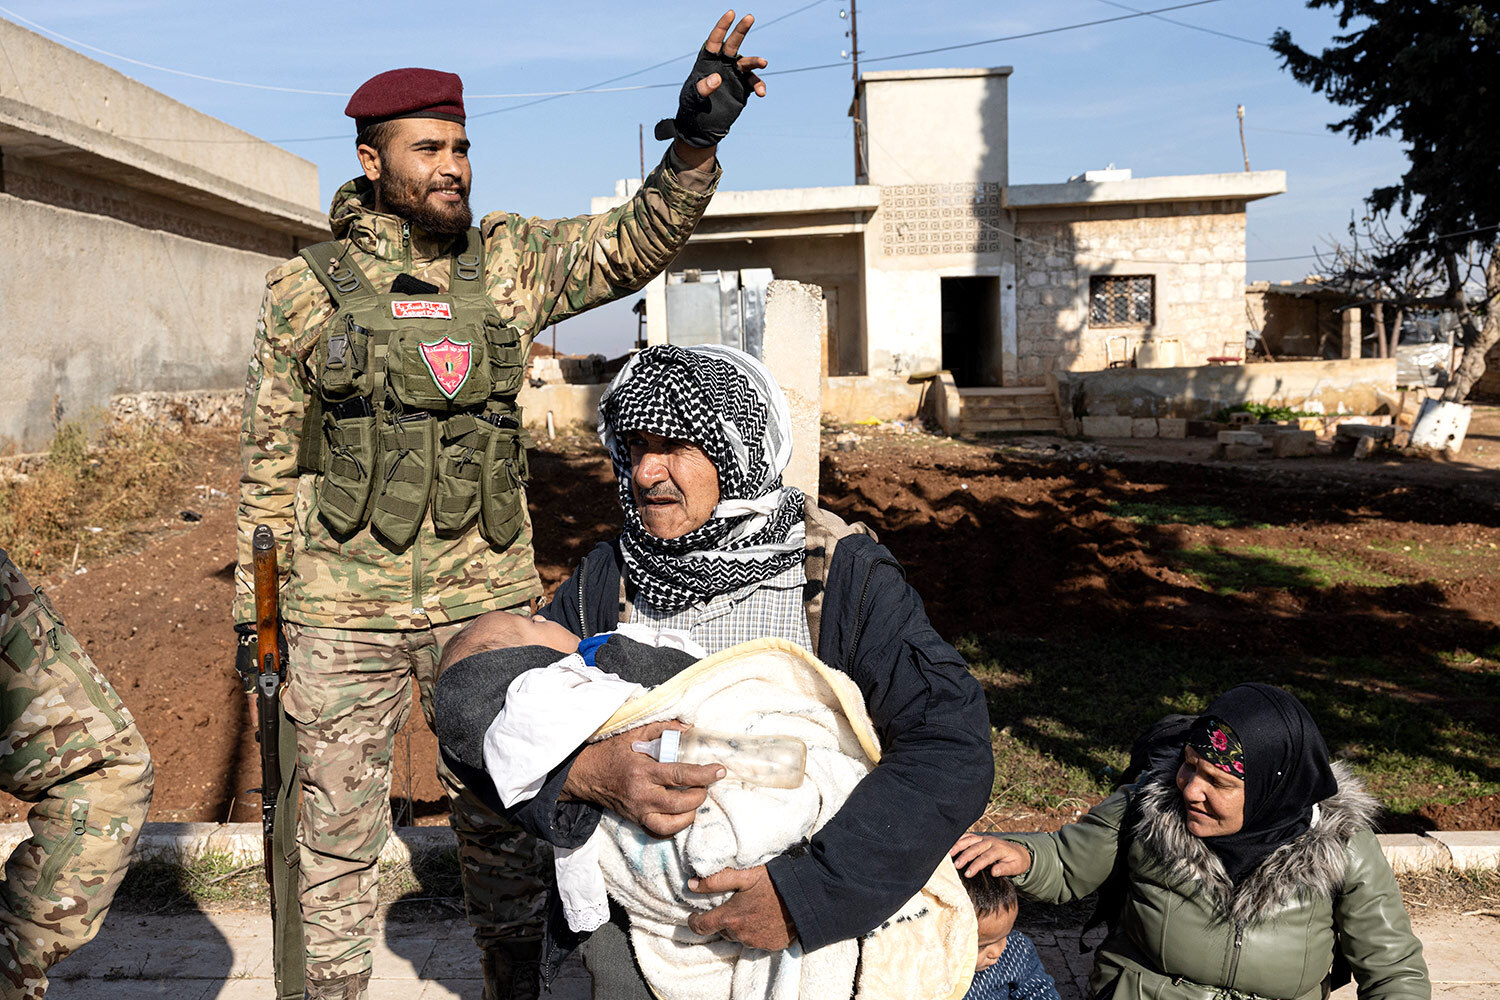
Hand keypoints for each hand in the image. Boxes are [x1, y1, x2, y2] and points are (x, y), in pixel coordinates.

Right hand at [561, 721, 723, 837]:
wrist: (587, 775)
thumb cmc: (612, 753)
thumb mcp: (634, 735)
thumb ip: (662, 729)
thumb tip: (688, 728)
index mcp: (643, 771)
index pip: (680, 775)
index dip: (704, 774)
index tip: (719, 771)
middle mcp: (641, 794)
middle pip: (680, 803)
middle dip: (699, 795)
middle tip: (703, 785)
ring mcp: (638, 811)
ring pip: (672, 824)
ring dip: (689, 814)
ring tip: (693, 801)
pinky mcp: (636, 821)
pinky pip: (659, 833)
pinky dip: (674, 827)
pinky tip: (679, 815)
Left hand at [687, 865, 796, 949]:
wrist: (806, 898)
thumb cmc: (775, 883)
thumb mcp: (745, 875)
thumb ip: (716, 881)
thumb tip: (691, 885)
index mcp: (730, 917)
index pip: (701, 926)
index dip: (694, 921)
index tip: (694, 915)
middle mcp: (740, 934)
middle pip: (723, 930)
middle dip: (724, 919)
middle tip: (734, 905)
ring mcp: (756, 942)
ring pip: (740, 936)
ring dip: (741, 926)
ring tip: (753, 909)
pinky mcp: (770, 946)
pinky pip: (756, 941)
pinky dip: (757, 931)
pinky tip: (765, 918)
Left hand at [695, 10, 767, 100]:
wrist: (702, 125)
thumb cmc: (693, 106)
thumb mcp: (693, 97)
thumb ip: (703, 87)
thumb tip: (718, 78)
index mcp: (708, 61)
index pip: (715, 40)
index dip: (722, 26)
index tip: (731, 13)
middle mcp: (723, 64)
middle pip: (733, 44)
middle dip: (741, 30)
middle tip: (750, 17)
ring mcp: (734, 75)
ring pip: (747, 63)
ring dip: (755, 61)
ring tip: (763, 63)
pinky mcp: (743, 88)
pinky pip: (753, 83)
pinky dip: (759, 86)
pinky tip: (761, 93)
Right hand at [951, 832, 1030, 877]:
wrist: (1018, 851)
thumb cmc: (1015, 861)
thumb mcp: (1015, 867)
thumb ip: (1005, 869)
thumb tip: (994, 871)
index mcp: (999, 849)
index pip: (986, 857)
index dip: (976, 865)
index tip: (968, 873)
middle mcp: (990, 841)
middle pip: (975, 848)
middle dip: (965, 856)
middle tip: (956, 865)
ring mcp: (984, 838)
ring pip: (969, 840)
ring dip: (959, 846)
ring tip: (949, 854)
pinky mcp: (979, 837)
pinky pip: (968, 836)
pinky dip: (959, 839)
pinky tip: (950, 844)